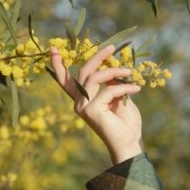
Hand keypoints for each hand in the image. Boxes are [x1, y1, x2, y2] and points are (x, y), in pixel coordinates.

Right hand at [50, 45, 143, 163]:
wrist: (130, 143)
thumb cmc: (126, 122)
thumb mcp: (118, 96)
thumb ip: (111, 82)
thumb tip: (110, 66)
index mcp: (82, 99)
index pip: (66, 80)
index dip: (58, 65)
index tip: (52, 48)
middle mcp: (79, 103)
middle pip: (83, 72)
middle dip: (97, 57)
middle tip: (111, 47)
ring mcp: (83, 107)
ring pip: (95, 77)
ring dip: (114, 71)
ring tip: (130, 72)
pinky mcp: (91, 110)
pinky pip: (108, 90)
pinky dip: (124, 87)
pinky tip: (136, 89)